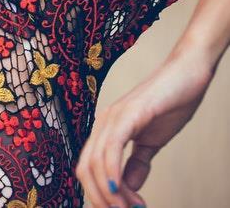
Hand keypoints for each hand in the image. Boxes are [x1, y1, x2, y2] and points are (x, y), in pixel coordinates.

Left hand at [74, 47, 214, 207]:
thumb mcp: (150, 142)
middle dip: (101, 199)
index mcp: (105, 129)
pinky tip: (121, 189)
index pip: (88, 168)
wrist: (186, 77)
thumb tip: (126, 186)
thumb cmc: (169, 105)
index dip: (98, 195)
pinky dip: (113, 172)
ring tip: (132, 207)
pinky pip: (112, 147)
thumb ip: (136, 163)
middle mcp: (102, 122)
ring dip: (111, 193)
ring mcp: (113, 116)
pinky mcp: (129, 113)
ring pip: (96, 162)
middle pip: (85, 169)